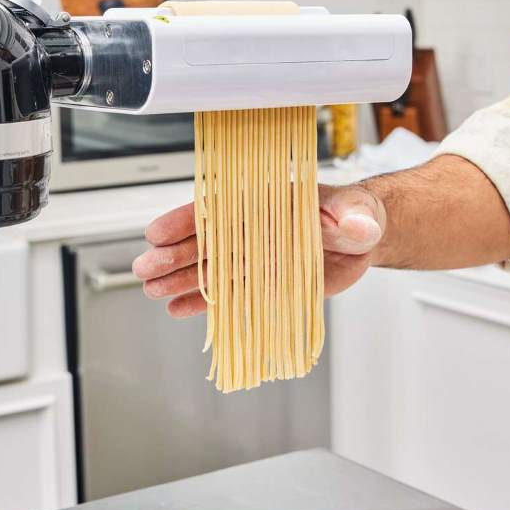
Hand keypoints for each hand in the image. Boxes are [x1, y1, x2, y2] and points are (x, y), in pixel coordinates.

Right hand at [132, 185, 386, 317]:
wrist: (363, 238)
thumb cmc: (357, 214)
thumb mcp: (357, 210)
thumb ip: (352, 215)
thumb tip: (357, 224)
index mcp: (269, 202)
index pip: (222, 209)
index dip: (188, 221)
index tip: (159, 231)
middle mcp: (255, 228)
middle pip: (208, 241)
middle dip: (175, 255)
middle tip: (145, 268)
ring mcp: (256, 255)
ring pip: (212, 268)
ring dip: (181, 279)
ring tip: (152, 289)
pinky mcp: (264, 280)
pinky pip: (229, 292)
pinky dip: (204, 301)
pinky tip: (177, 307)